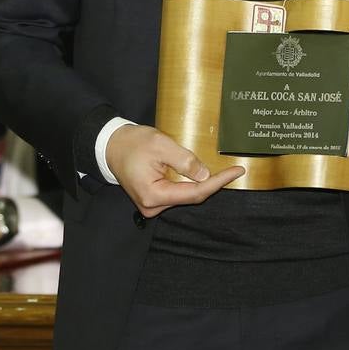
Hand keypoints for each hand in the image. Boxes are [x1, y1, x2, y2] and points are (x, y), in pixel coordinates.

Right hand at [104, 124, 241, 219]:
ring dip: (201, 183)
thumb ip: (184, 161)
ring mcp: (152, 205)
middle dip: (213, 184)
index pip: (195, 193)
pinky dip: (190, 183)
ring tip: (219, 170)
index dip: (218, 183)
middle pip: (192, 197)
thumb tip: (205, 175)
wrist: (111, 146)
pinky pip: (178, 193)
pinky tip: (200, 173)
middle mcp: (152, 206)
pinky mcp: (153, 199)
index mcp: (153, 195)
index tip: (237, 172)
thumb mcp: (161, 145)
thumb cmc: (133, 143)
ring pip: (186, 196)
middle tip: (233, 170)